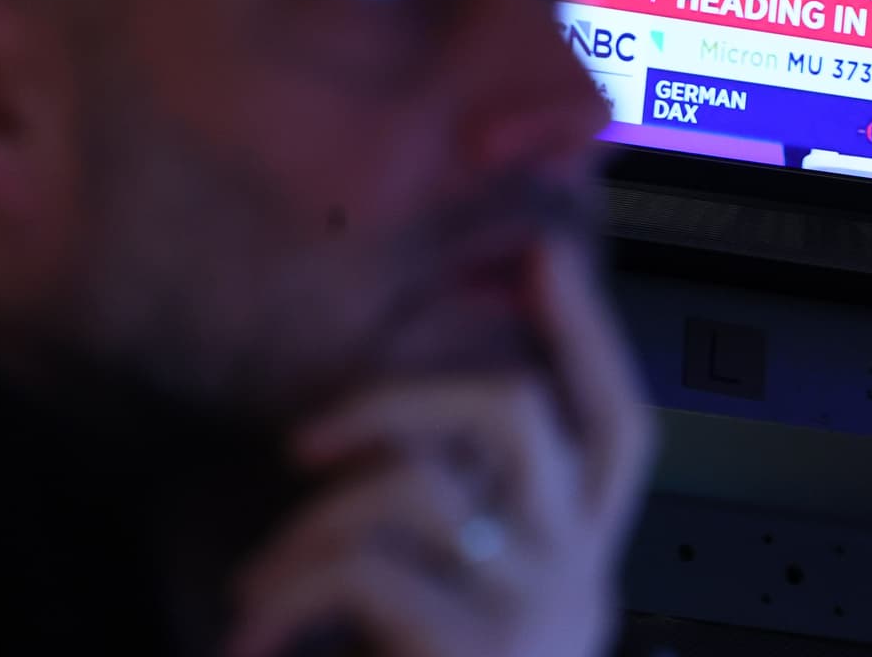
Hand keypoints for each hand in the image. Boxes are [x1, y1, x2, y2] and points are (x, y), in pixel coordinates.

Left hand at [227, 238, 655, 656]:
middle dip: (403, 399)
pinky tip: (251, 636)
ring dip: (316, 519)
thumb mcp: (468, 627)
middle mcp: (577, 582)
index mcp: (581, 570)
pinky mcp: (475, 651)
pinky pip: (366, 565)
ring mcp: (535, 617)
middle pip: (524, 419)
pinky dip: (288, 588)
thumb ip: (466, 543)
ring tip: (257, 585)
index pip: (620, 427)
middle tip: (305, 440)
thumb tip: (403, 448)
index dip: (591, 335)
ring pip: (424, 484)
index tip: (548, 253)